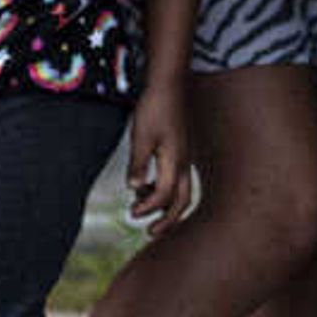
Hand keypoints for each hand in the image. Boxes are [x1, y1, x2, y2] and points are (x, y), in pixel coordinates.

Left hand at [120, 82, 195, 228]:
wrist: (169, 83)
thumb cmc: (154, 108)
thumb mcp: (141, 136)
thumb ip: (138, 164)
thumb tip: (134, 189)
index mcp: (175, 161)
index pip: (165, 196)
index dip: (149, 208)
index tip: (131, 212)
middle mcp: (184, 162)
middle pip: (182, 201)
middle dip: (167, 221)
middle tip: (149, 233)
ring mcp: (184, 156)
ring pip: (181, 191)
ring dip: (164, 205)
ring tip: (142, 208)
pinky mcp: (180, 150)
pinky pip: (177, 179)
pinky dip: (164, 189)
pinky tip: (145, 185)